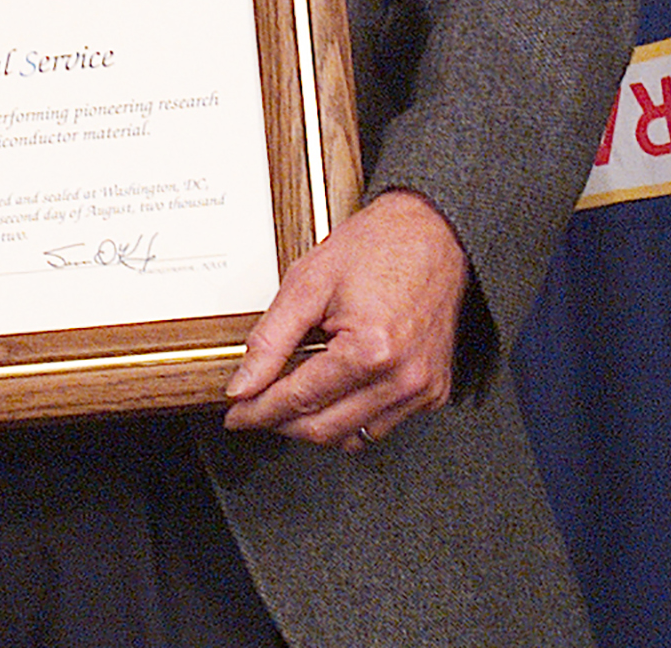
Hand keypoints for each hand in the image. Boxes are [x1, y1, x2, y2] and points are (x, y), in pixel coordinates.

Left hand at [222, 189, 467, 447]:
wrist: (432, 232)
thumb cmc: (377, 246)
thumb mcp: (308, 282)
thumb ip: (271, 339)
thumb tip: (245, 383)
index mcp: (370, 350)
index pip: (299, 400)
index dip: (259, 410)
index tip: (237, 413)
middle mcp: (402, 379)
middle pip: (325, 429)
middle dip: (281, 423)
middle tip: (254, 407)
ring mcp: (423, 390)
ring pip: (353, 437)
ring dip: (315, 425)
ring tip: (291, 396)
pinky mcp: (434, 392)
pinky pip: (381, 425)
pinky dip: (350, 418)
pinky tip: (332, 392)